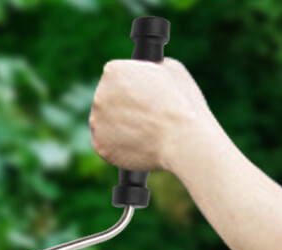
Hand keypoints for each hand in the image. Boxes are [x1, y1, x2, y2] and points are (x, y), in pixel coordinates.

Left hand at [90, 57, 210, 175]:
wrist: (183, 141)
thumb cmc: (181, 104)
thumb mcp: (170, 69)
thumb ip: (149, 69)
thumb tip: (148, 72)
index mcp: (113, 71)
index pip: (117, 77)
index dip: (133, 87)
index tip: (144, 96)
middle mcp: (100, 95)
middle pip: (109, 100)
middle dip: (124, 107)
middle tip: (144, 117)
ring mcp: (98, 123)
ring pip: (107, 124)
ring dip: (120, 128)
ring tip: (143, 133)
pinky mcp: (101, 148)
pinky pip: (108, 146)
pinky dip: (119, 148)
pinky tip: (136, 146)